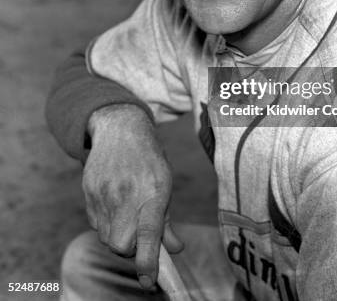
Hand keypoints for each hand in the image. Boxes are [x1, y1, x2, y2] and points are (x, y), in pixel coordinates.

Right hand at [82, 105, 183, 289]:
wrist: (119, 129)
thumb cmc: (148, 158)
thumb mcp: (165, 183)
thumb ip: (166, 220)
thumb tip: (175, 249)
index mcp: (152, 191)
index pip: (149, 233)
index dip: (148, 260)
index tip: (148, 280)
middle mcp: (126, 194)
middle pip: (121, 245)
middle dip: (130, 249)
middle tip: (139, 235)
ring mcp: (104, 194)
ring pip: (107, 237)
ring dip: (118, 235)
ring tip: (127, 212)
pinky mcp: (88, 192)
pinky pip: (96, 224)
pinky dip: (106, 223)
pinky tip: (114, 204)